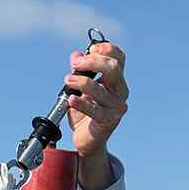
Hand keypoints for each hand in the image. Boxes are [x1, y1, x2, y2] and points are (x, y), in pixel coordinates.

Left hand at [64, 42, 128, 158]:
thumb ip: (79, 73)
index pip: (118, 58)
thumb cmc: (85, 114)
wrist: (86, 140)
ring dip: (81, 82)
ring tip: (67, 80)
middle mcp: (120, 91)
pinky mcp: (109, 120)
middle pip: (113, 68)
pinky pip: (94, 109)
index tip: (90, 49)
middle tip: (75, 64)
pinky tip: (71, 100)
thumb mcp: (79, 90)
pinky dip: (81, 103)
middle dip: (92, 62)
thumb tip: (75, 55)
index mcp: (116, 80)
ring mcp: (116, 106)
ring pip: (100, 88)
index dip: (106, 49)